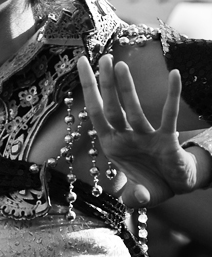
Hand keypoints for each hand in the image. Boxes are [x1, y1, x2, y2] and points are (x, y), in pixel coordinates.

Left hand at [78, 54, 198, 207]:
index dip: (87, 92)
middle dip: (104, 84)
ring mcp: (146, 135)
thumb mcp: (138, 195)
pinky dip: (172, 95)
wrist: (176, 187)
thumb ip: (133, 198)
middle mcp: (126, 136)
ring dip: (126, 89)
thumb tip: (138, 198)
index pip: (95, 113)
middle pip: (111, 107)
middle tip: (101, 58)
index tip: (81, 65)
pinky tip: (174, 76)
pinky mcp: (168, 138)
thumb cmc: (150, 184)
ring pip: (133, 109)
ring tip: (119, 65)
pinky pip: (169, 114)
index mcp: (111, 144)